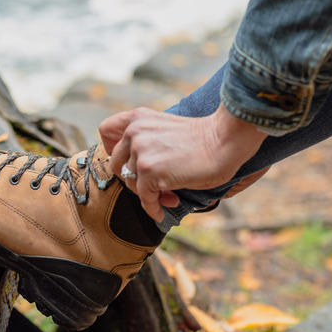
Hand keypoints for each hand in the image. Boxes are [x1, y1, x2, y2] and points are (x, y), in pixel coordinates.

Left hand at [100, 105, 267, 221]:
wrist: (225, 140)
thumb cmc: (203, 138)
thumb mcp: (166, 127)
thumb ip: (147, 139)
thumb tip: (135, 170)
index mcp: (138, 118)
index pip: (106, 130)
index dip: (111, 148)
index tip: (125, 161)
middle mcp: (134, 132)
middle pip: (116, 164)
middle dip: (133, 178)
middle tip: (154, 186)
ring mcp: (140, 152)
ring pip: (131, 183)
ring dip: (148, 194)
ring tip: (168, 196)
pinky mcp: (149, 172)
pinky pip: (144, 199)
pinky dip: (153, 209)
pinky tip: (162, 212)